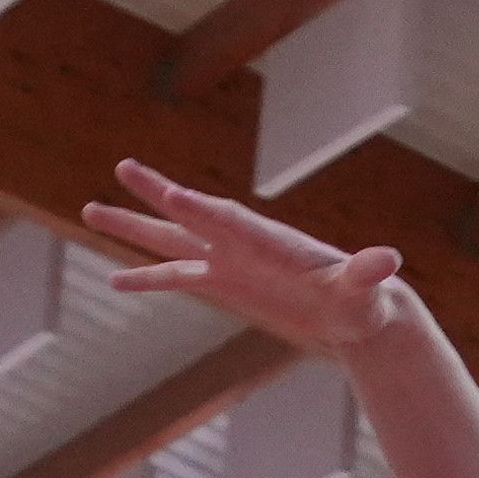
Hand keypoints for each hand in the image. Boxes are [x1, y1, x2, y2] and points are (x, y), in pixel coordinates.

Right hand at [85, 160, 406, 357]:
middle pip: (191, 213)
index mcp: (272, 241)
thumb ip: (368, 273)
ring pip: (171, 241)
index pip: (232, 221)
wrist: (357, 310)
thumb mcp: (367, 289)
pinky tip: (115, 279)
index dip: (203, 210)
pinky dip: (146, 278)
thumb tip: (389, 262)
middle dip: (158, 193)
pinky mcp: (224, 283)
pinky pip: (176, 278)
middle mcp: (243, 242)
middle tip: (124, 167)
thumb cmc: (364, 299)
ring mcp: (228, 261)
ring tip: (89, 209)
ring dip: (132, 228)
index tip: (173, 194)